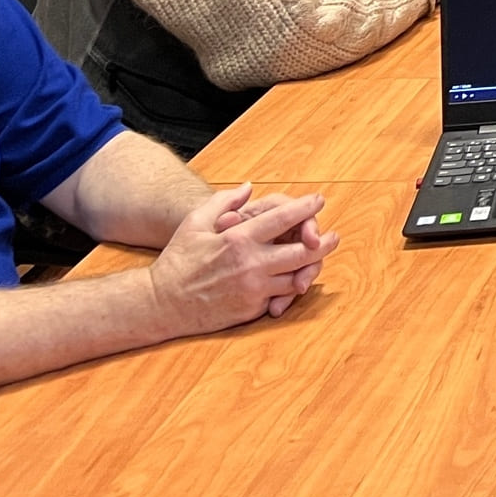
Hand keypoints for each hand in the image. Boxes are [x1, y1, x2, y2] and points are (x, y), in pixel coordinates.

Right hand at [148, 182, 339, 335]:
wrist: (161, 304)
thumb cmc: (178, 260)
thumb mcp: (196, 222)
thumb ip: (225, 201)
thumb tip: (248, 186)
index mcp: (239, 239)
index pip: (283, 218)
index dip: (306, 207)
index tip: (319, 199)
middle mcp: (251, 264)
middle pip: (302, 252)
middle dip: (322, 242)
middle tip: (334, 236)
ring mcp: (253, 290)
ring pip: (297, 278)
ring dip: (311, 267)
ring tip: (318, 258)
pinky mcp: (250, 310)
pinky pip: (279, 297)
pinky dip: (289, 289)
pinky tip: (296, 280)